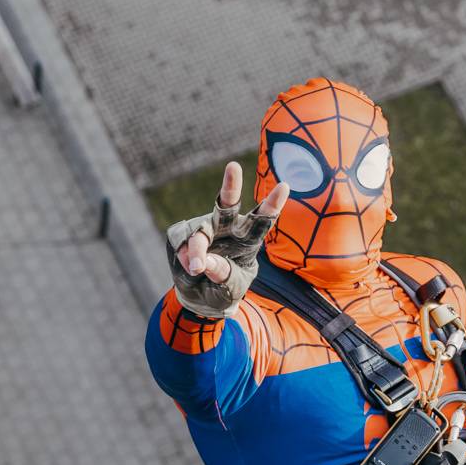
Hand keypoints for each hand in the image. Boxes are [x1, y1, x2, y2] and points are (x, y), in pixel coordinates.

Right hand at [166, 162, 287, 316]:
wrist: (199, 298)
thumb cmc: (223, 289)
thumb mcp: (231, 288)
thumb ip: (222, 275)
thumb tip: (205, 262)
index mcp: (247, 239)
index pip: (262, 220)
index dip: (272, 204)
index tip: (284, 186)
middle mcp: (226, 228)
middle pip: (228, 204)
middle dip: (231, 186)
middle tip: (233, 167)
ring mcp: (204, 228)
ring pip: (200, 233)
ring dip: (198, 250)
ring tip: (196, 269)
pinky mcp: (182, 233)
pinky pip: (181, 244)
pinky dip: (184, 259)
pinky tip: (189, 268)